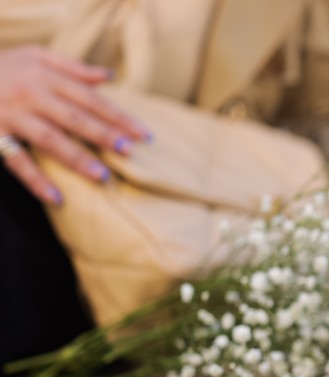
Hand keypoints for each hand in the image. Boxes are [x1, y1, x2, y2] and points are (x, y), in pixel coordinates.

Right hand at [0, 46, 150, 204]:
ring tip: (102, 177)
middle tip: (128, 152)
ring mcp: (12, 116)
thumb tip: (109, 77)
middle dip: (103, 135)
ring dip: (76, 159)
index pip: (90, 99)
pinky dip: (36, 180)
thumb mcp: (35, 56)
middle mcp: (31, 95)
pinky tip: (56, 197)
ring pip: (49, 139)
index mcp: (46, 76)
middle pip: (74, 118)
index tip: (144, 135)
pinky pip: (16, 161)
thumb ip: (73, 68)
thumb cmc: (3, 66)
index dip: (119, 117)